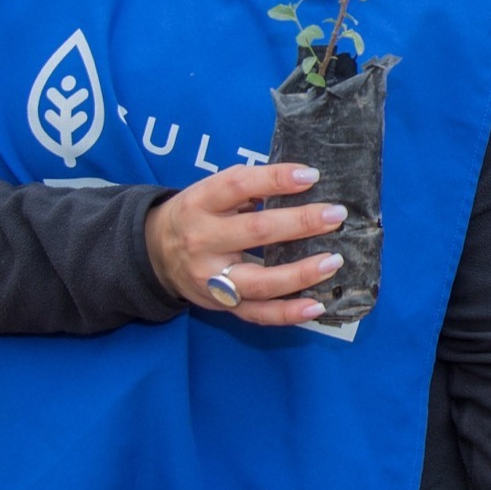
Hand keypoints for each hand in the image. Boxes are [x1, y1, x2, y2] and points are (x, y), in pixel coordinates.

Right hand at [144, 162, 346, 325]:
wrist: (155, 254)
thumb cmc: (197, 214)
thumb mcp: (211, 191)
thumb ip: (249, 186)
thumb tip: (303, 180)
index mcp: (201, 203)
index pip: (239, 185)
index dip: (275, 179)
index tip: (311, 176)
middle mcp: (204, 240)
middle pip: (257, 231)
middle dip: (301, 223)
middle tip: (336, 215)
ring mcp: (213, 278)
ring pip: (261, 280)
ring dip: (302, 272)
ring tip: (333, 261)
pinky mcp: (222, 305)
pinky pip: (258, 314)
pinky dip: (289, 313)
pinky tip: (316, 305)